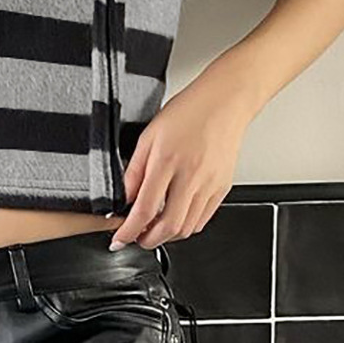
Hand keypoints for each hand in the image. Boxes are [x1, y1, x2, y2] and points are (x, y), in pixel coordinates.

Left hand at [110, 78, 251, 250]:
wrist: (224, 102)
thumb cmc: (188, 111)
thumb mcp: (149, 136)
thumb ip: (135, 170)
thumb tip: (124, 197)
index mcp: (167, 161)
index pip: (145, 209)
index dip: (129, 230)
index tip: (119, 238)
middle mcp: (190, 176)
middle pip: (168, 226)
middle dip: (147, 240)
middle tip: (135, 238)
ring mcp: (209, 185)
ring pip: (187, 228)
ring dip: (167, 236)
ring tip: (153, 230)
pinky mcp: (223, 188)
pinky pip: (203, 219)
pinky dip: (187, 227)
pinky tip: (175, 219)